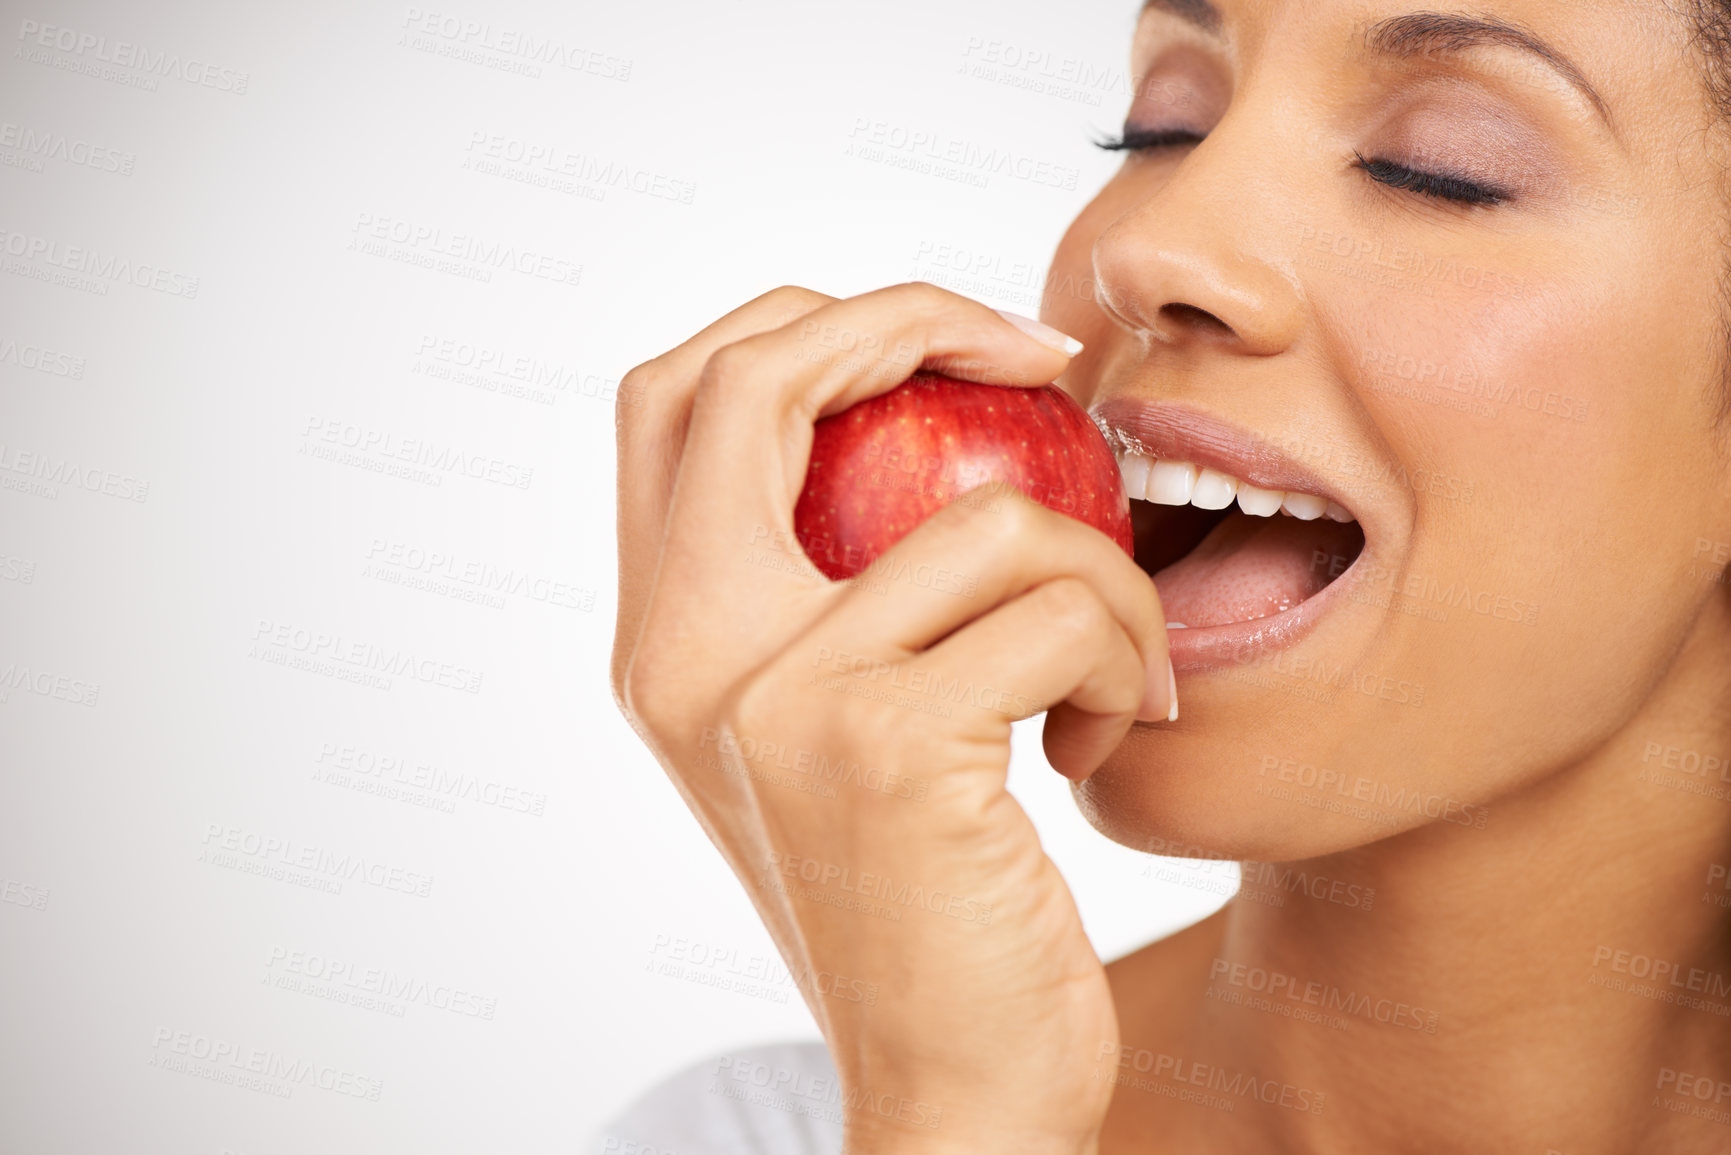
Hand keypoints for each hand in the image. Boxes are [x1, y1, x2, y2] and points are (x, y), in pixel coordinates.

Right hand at [611, 283, 1172, 1152]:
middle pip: (759, 372)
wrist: (949, 1085)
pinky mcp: (883, 742)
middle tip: (1041, 357)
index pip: (679, 393)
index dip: (811, 320)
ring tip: (1110, 662)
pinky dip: (1119, 648)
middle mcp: (683, 656)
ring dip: (1101, 565)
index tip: (957, 344)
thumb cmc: (922, 898)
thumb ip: (830, 593)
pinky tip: (1105, 732)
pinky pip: (1055, 604)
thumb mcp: (835, 732)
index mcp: (663, 641)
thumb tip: (932, 415)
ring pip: (985, 510)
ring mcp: (773, 695)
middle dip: (917, 318)